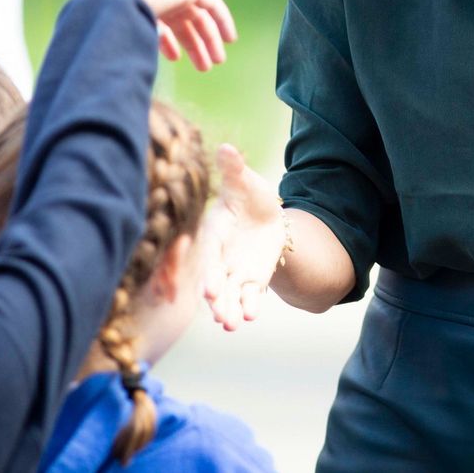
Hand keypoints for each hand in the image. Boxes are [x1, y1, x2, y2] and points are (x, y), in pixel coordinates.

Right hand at [108, 0, 236, 70]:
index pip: (159, 24)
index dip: (168, 42)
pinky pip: (211, 3)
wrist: (114, 1)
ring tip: (216, 62)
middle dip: (194, 46)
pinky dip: (221, 19)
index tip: (176, 58)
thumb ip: (135, 53)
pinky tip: (229, 38)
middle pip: (182, 23)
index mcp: (139, 8)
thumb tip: (136, 73)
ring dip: (208, 39)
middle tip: (204, 68)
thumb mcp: (126, 44)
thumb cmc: (113, 28)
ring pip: (198, 18)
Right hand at [203, 144, 285, 330]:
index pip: (209, 258)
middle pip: (216, 283)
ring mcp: (234, 272)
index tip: (209, 291)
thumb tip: (226, 148)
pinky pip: (249, 295)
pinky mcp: (251, 280)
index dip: (208, 274)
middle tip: (221, 316)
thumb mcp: (245, 181)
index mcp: (214, 234)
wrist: (265, 214)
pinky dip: (249, 305)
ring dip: (230, 309)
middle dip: (218, 300)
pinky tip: (251, 316)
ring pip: (230, 295)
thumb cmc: (248, 194)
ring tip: (233, 325)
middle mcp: (220, 258)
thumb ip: (234, 170)